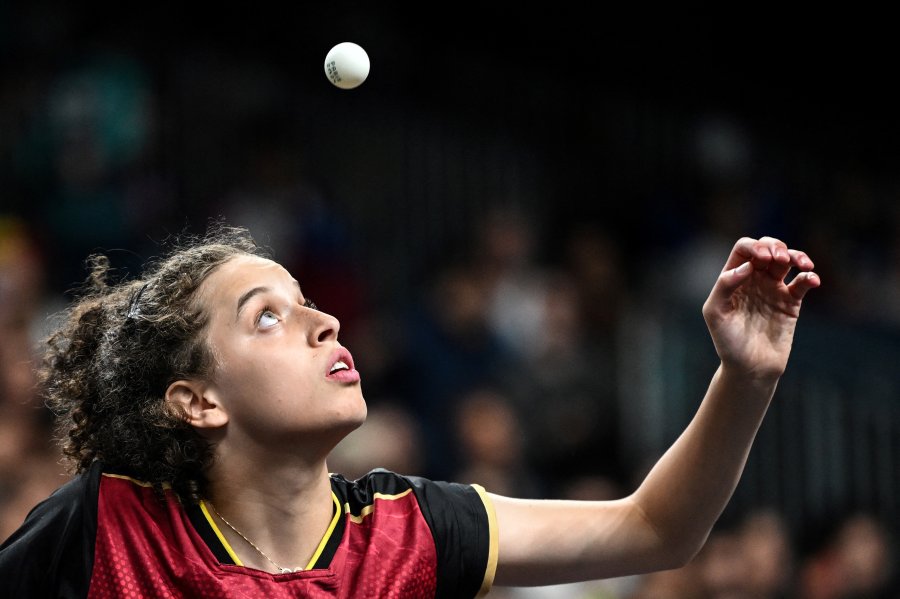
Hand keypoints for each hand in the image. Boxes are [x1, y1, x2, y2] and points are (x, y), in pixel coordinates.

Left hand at [702, 236, 819, 380]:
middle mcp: (754, 279)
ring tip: (802, 264)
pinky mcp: (791, 302)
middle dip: (776, 246)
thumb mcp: (715, 313)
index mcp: (733, 277)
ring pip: (788, 260)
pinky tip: (811, 279)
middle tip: (779, 259)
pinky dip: (810, 277)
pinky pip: (803, 282)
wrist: (750, 368)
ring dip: (796, 255)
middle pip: (768, 248)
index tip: (762, 259)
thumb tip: (748, 266)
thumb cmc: (727, 341)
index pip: (744, 248)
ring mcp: (773, 289)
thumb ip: (725, 286)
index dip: (755, 246)